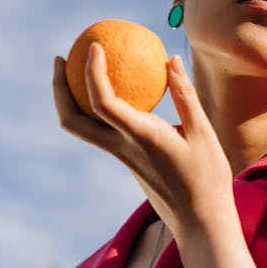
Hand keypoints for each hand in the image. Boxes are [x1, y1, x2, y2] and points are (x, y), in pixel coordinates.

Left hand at [52, 43, 234, 233]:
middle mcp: (122, 148)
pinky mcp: (125, 159)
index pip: (103, 103)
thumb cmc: (207, 178)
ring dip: (68, 98)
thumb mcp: (203, 132)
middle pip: (72, 121)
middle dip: (58, 89)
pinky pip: (99, 130)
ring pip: (80, 128)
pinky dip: (94, 107)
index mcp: (141, 138)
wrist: (200, 221)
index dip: (94, 72)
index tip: (94, 46)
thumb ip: (185, 95)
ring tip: (73, 69)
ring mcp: (120, 156)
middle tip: (60, 58)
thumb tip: (170, 59)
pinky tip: (112, 89)